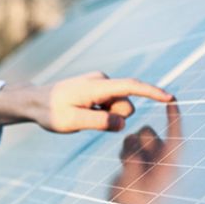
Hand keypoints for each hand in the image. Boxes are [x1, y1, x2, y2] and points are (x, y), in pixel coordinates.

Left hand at [0, 71, 173, 132]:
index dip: (152, 93)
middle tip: (87, 120)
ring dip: (106, 117)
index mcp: (96, 86)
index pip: (131, 87)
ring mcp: (100, 85)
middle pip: (126, 105)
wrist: (34, 101)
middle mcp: (102, 81)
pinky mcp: (98, 90)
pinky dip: (102, 114)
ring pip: (118, 108)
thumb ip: (98, 122)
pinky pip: (110, 106)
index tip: (170, 98)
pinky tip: (83, 113)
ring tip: (81, 116)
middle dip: (115, 118)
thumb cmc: (50, 112)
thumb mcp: (71, 122)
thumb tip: (122, 122)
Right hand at [110, 101, 181, 203]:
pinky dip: (125, 152)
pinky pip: (130, 148)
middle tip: (129, 158)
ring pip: (138, 139)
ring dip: (129, 145)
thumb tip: (131, 139)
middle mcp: (161, 161)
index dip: (174, 118)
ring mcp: (149, 163)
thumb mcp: (131, 183)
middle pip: (150, 133)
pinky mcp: (138, 166)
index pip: (175, 136)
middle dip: (138, 139)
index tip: (172, 100)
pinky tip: (124, 167)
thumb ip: (132, 159)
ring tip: (125, 164)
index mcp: (168, 166)